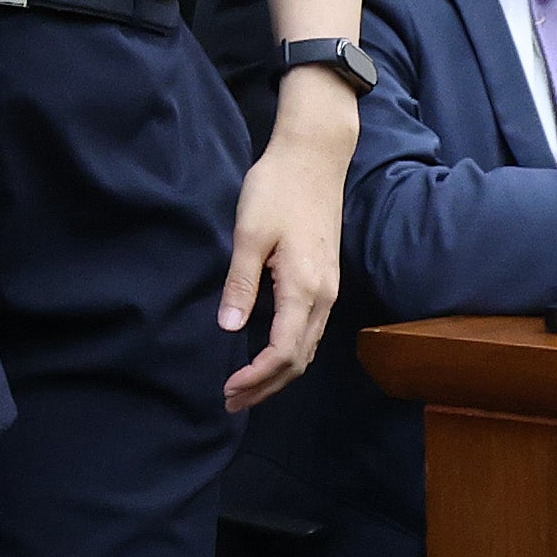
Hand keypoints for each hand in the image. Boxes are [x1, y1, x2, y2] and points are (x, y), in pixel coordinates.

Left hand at [221, 77, 354, 408]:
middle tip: (231, 400)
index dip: (257, 378)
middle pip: (300, 359)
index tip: (228, 389)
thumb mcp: (250, 234)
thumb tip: (230, 328)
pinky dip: (290, 352)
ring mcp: (328, 288)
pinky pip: (310, 331)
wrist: (314, 156)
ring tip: (246, 386)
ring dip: (279, 373)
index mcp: (304, 288)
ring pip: (308, 347)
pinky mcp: (325, 279)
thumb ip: (241, 284)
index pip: (283, 352)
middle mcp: (323, 296)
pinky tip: (268, 353)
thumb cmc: (277, 188)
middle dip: (266, 386)